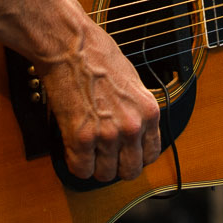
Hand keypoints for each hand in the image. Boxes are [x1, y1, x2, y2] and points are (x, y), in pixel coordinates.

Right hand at [35, 18, 161, 181]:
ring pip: (104, 174)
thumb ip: (137, 111)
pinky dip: (76, 164)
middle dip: (116, 167)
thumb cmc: (98, 58)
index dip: (136, 158)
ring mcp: (107, 134)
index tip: (125, 155)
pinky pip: (81, 169)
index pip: (151, 155)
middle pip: (130, 171)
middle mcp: (132, 127)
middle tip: (104, 158)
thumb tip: (135, 133)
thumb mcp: (134, 84)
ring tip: (88, 152)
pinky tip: (74, 150)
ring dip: (95, 167)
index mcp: (149, 112)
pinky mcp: (81, 137)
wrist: (71, 47)